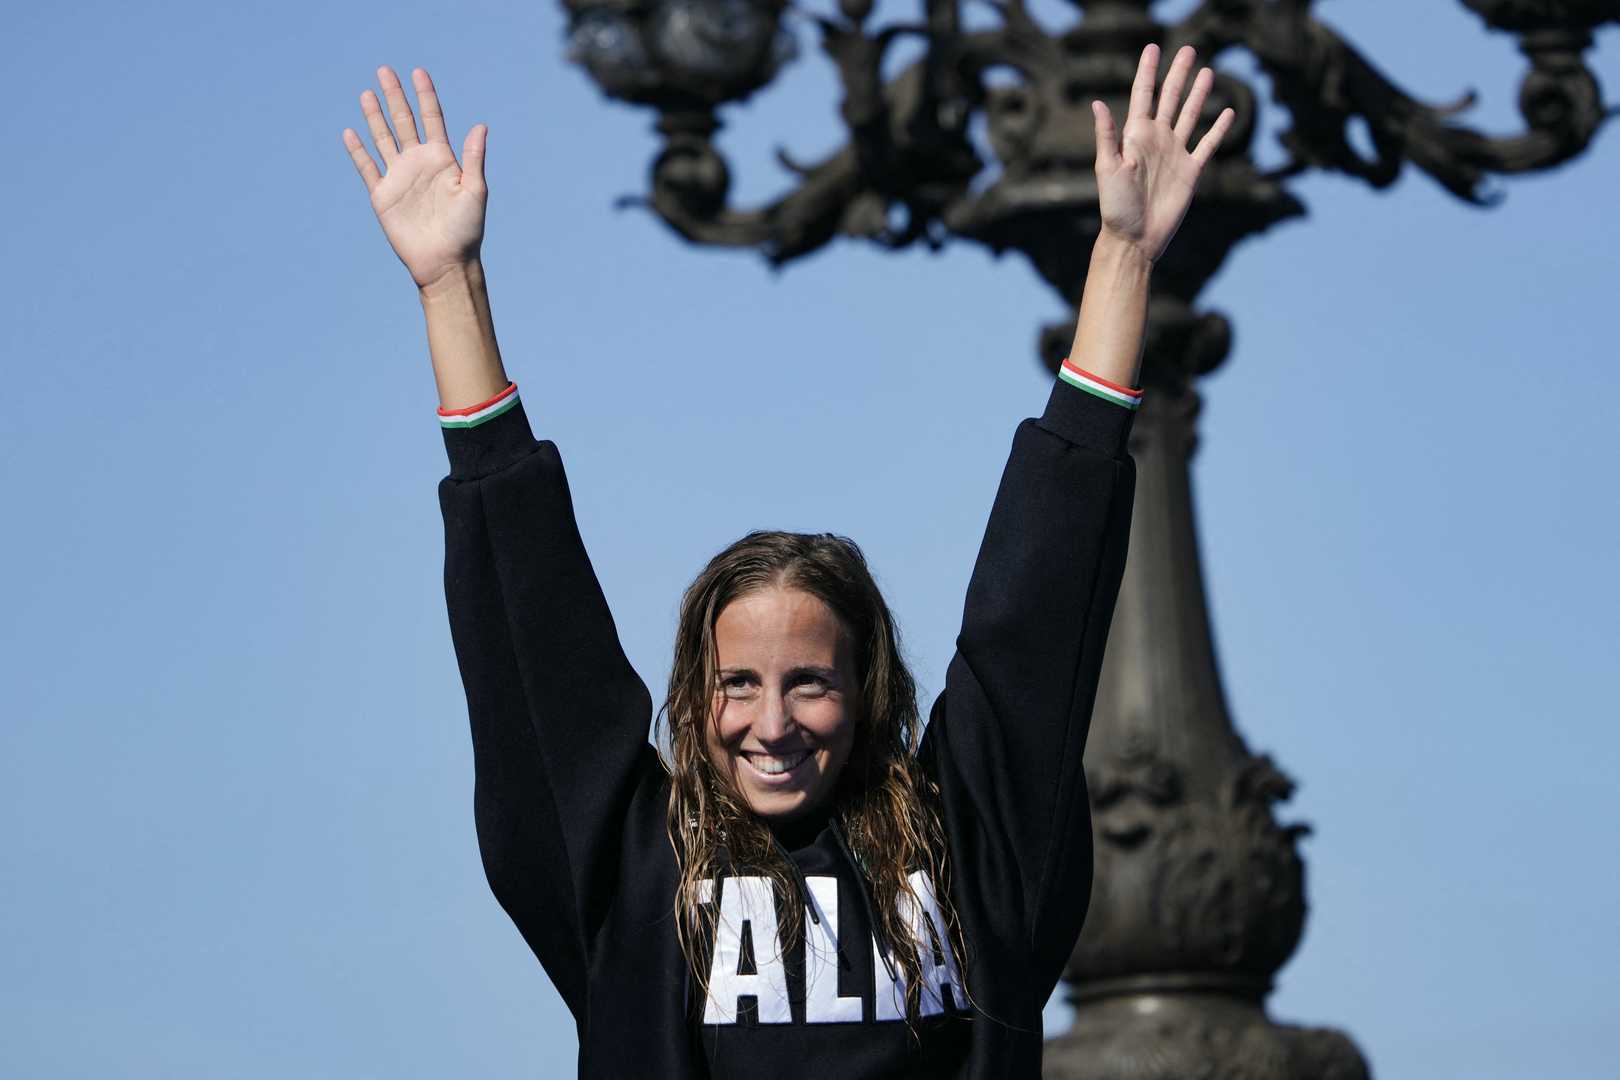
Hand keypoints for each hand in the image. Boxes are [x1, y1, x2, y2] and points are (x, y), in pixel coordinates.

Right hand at [342, 67, 487, 290]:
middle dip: (395, 96)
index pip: (432, 119)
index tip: (418, 72)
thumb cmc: (466, 230)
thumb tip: (480, 125)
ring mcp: (399, 177)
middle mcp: (419, 163)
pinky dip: (358, 151)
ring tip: (367, 93)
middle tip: (385, 70)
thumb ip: (474, 157)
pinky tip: (350, 132)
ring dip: (375, 117)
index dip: (425, 95)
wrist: (445, 261)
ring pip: (383, 139)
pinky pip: (367, 168)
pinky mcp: (382, 195)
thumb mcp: (475, 191)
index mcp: (442, 159)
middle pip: (404, 121)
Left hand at [1091, 44, 1234, 265]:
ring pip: (1190, 115)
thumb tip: (1098, 103)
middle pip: (1170, 98)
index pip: (1143, 95)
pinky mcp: (1191, 171)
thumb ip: (1107, 136)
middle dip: (1177, 74)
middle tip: (1187, 49)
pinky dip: (1218, 129)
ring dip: (1198, 94)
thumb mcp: (1107, 169)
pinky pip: (1208, 145)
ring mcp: (1175, 154)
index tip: (1152, 48)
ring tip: (1206, 71)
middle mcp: (1156, 140)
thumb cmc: (1116, 207)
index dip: (1147, 71)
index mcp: (1135, 136)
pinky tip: (1228, 113)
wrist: (1135, 239)